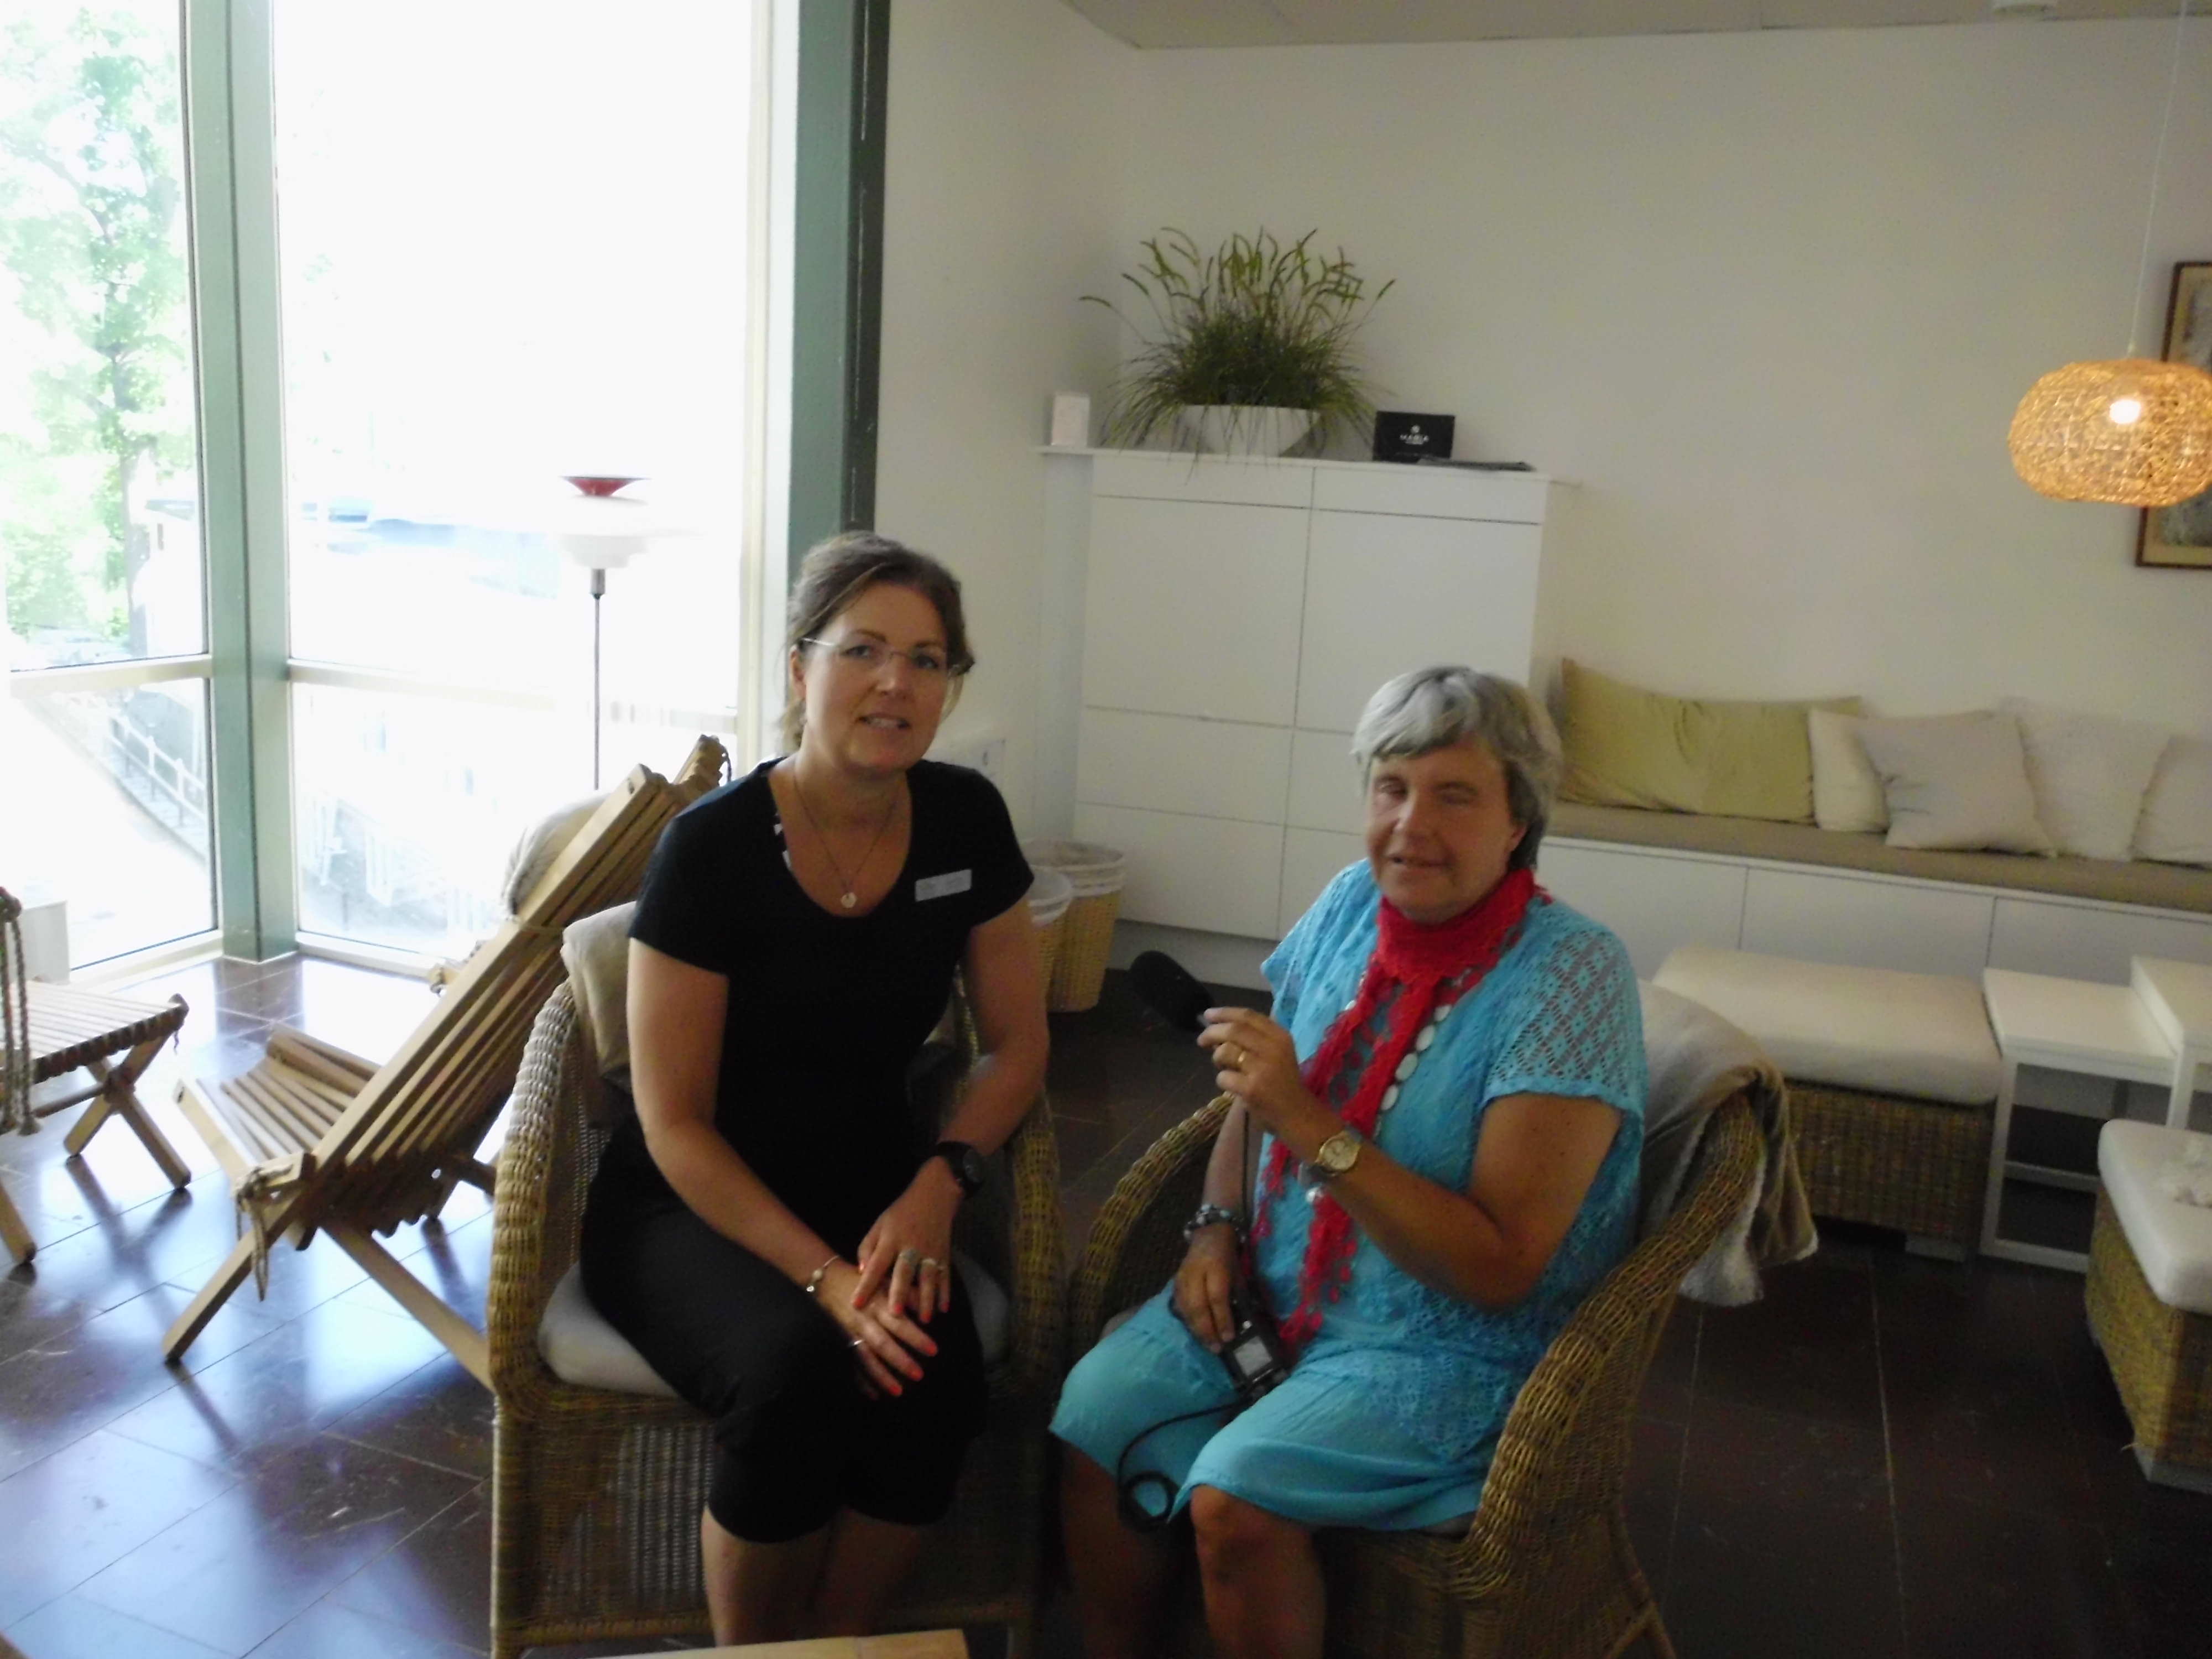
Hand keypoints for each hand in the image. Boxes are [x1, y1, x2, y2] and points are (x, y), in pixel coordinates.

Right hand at [818, 1259, 939, 1398]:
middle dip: (901, 1361)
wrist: (828, 1280)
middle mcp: (865, 1320)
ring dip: (882, 1376)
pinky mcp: (841, 1342)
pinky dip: (861, 1380)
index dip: (916, 1337)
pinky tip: (874, 1394)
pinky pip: (851, 1364)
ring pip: (866, 1357)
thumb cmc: (866, 1281)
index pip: (900, 1323)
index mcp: (879, 1304)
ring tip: (898, 1392)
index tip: (934, 1350)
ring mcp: (851, 1333)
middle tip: (919, 1375)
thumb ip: (909, 1294)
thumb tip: (931, 1309)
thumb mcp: (888, 1281)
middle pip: (883, 1343)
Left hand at [851, 1167, 959, 1321]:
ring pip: (928, 1277)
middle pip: (904, 1271)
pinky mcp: (944, 1254)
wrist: (934, 1195)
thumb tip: (861, 1272)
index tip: (856, 1304)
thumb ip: (868, 1247)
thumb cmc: (900, 1213)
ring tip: (925, 1319)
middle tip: (895, 1314)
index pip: (875, 1264)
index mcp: (890, 1239)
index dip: (866, 1284)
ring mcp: (930, 1251)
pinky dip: (945, 1292)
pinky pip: (945, 1275)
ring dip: (927, 1298)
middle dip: (899, 1292)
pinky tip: (944, 1308)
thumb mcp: (879, 1225)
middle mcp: (910, 1246)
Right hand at [1172, 1225, 1239, 1350]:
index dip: (1222, 1318)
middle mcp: (1195, 1271)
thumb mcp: (1237, 1271)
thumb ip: (1237, 1294)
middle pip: (1197, 1305)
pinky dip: (1188, 1321)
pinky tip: (1197, 1333)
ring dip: (1197, 1330)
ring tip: (1208, 1345)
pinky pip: (1179, 1305)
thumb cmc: (1228, 1256)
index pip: (1217, 1296)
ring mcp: (1182, 1277)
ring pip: (1186, 1308)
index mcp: (1215, 1265)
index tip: (1229, 1337)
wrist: (1208, 1235)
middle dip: (1207, 1330)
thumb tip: (1241, 1323)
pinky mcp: (1175, 1282)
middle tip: (1217, 1348)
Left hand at [1200, 1007, 1330, 1146]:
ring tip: (1223, 1066)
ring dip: (1217, 1058)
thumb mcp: (1277, 1053)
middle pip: (1233, 1030)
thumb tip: (1217, 1030)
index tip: (1208, 1015)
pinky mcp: (1251, 1089)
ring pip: (1225, 1052)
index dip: (1224, 1013)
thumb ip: (1253, 1039)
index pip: (1247, 1016)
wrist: (1298, 1115)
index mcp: (1280, 1036)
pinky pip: (1223, 1077)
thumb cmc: (1283, 1083)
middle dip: (1212, 1032)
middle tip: (1202, 1040)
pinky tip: (1232, 1086)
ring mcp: (1262, 1069)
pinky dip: (1222, 1080)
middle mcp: (1273, 1048)